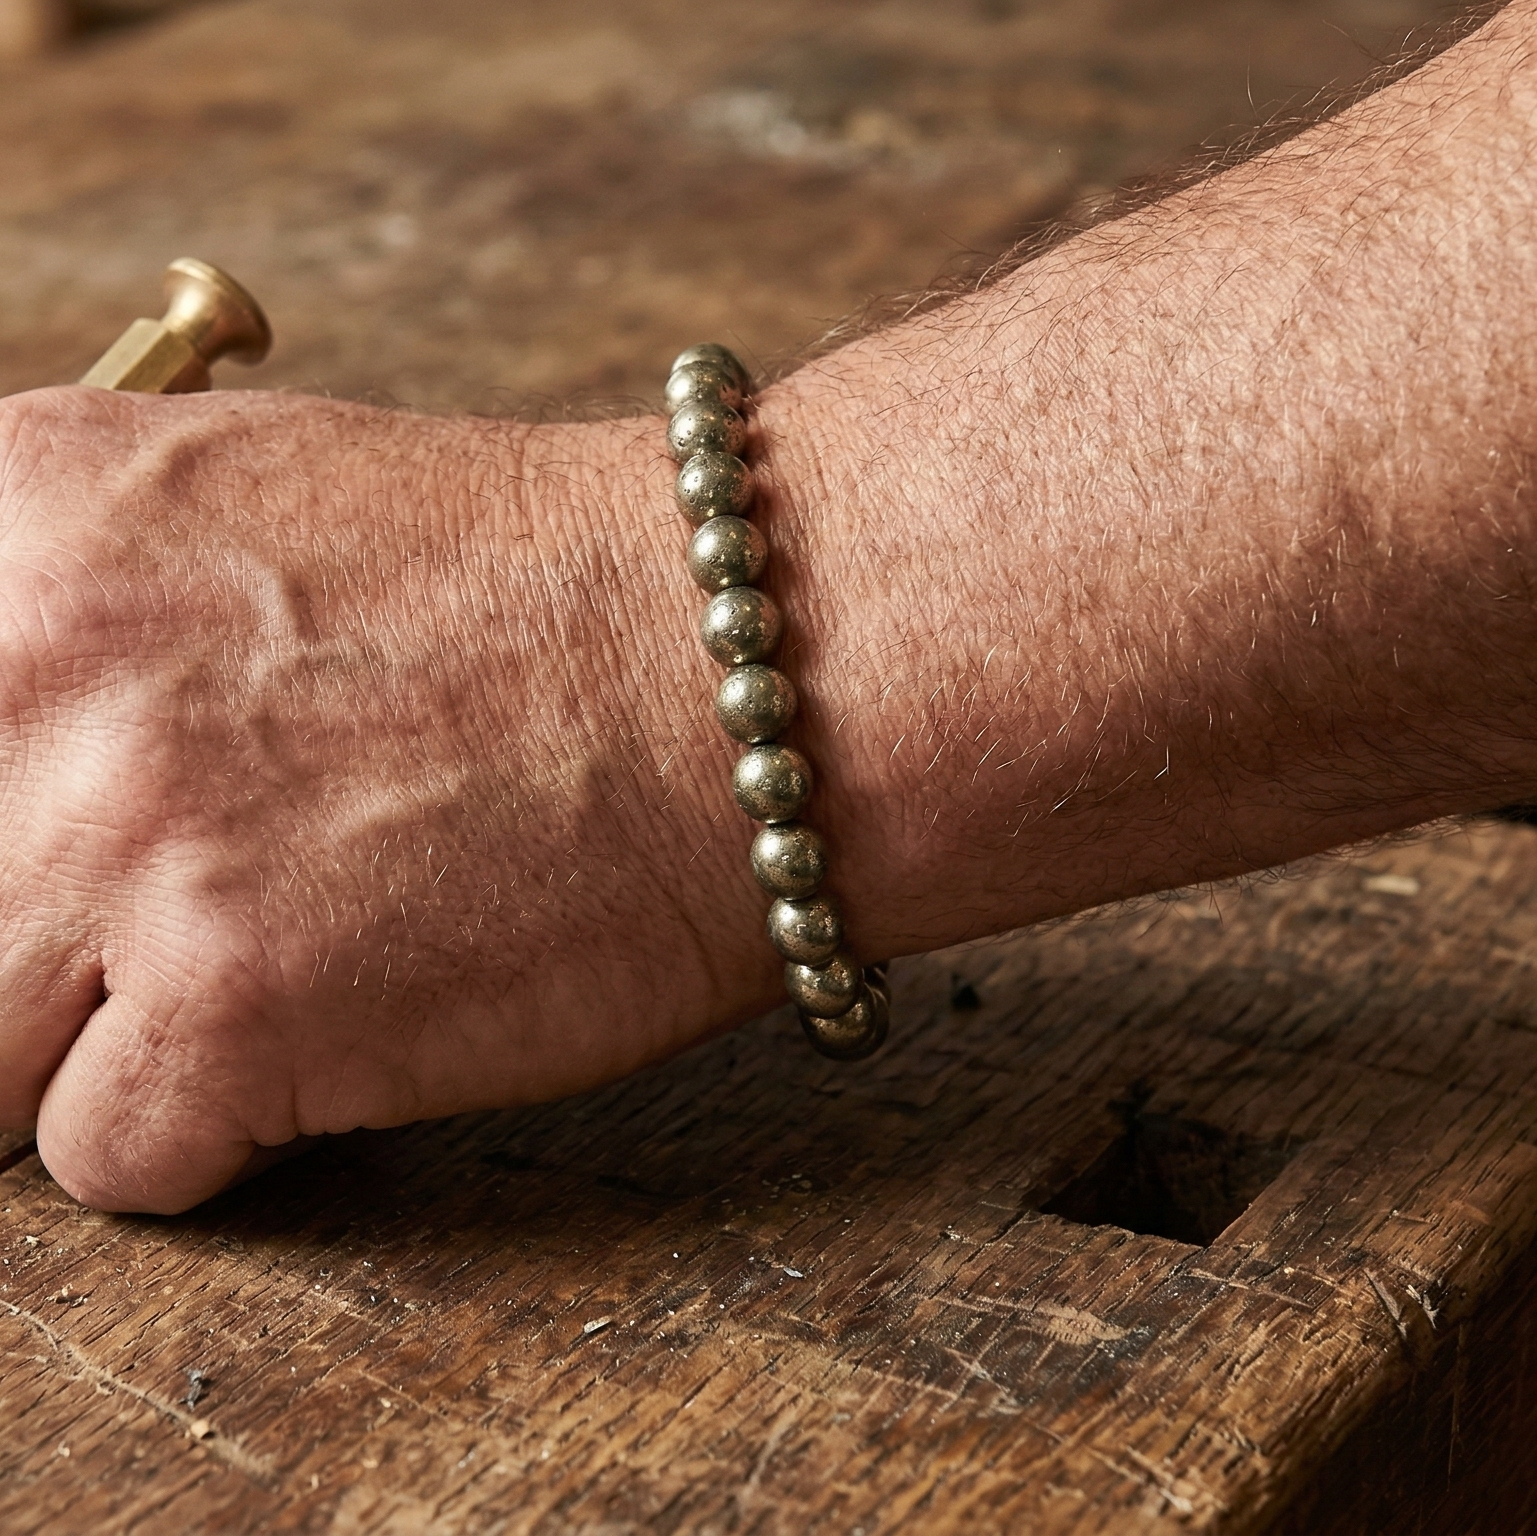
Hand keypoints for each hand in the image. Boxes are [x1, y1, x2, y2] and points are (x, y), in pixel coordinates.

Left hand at [0, 386, 777, 1210]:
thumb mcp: (239, 511)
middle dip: (32, 942)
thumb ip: (67, 615)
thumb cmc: (538, 592)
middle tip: (169, 917)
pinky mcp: (234, 1005)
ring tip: (260, 967)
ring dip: (104, 1041)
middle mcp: (27, 666)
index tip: (47, 845)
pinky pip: (111, 1157)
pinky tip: (341, 1023)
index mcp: (19, 518)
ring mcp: (123, 839)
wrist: (741, 660)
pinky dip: (221, 1123)